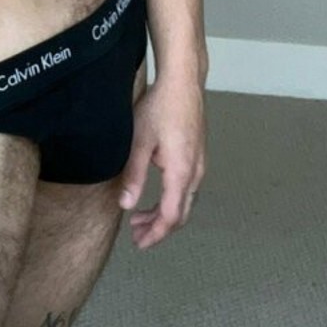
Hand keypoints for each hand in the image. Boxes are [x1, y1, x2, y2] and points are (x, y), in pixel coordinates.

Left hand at [118, 71, 205, 248]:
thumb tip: (126, 205)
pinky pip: (187, 188)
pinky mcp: (198, 155)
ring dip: (164, 213)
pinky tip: (156, 194)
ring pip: (185, 201)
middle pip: (180, 214)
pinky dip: (171, 199)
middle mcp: (195, 172)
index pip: (171, 217)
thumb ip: (133, 175)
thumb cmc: (160, 108)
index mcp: (181, 172)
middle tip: (135, 234)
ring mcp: (199, 163)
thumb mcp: (139, 142)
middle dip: (158, 228)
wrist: (183, 83)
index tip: (139, 243)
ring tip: (139, 216)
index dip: (155, 234)